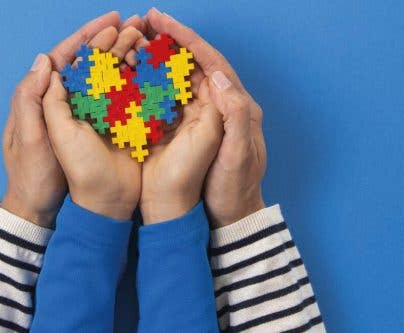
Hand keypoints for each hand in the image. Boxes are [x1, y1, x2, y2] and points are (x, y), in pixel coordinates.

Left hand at [42, 25, 145, 220]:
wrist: (97, 201)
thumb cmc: (65, 172)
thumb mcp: (46, 137)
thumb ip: (41, 100)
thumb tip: (47, 62)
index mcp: (59, 101)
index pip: (71, 60)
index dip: (89, 37)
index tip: (111, 20)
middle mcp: (82, 103)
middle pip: (97, 64)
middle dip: (114, 41)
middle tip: (136, 24)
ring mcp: (105, 113)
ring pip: (116, 77)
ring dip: (130, 57)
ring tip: (147, 40)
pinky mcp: (124, 124)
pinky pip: (132, 97)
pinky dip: (142, 81)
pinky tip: (154, 69)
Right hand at [144, 9, 265, 227]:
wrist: (228, 214)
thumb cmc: (234, 188)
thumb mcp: (237, 155)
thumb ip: (234, 114)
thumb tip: (216, 74)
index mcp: (238, 107)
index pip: (213, 63)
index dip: (188, 40)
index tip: (162, 21)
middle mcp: (223, 105)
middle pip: (197, 64)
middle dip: (173, 41)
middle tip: (146, 22)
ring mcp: (206, 117)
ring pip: (184, 79)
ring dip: (163, 59)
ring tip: (138, 41)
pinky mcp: (192, 128)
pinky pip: (174, 100)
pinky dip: (157, 84)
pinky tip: (139, 76)